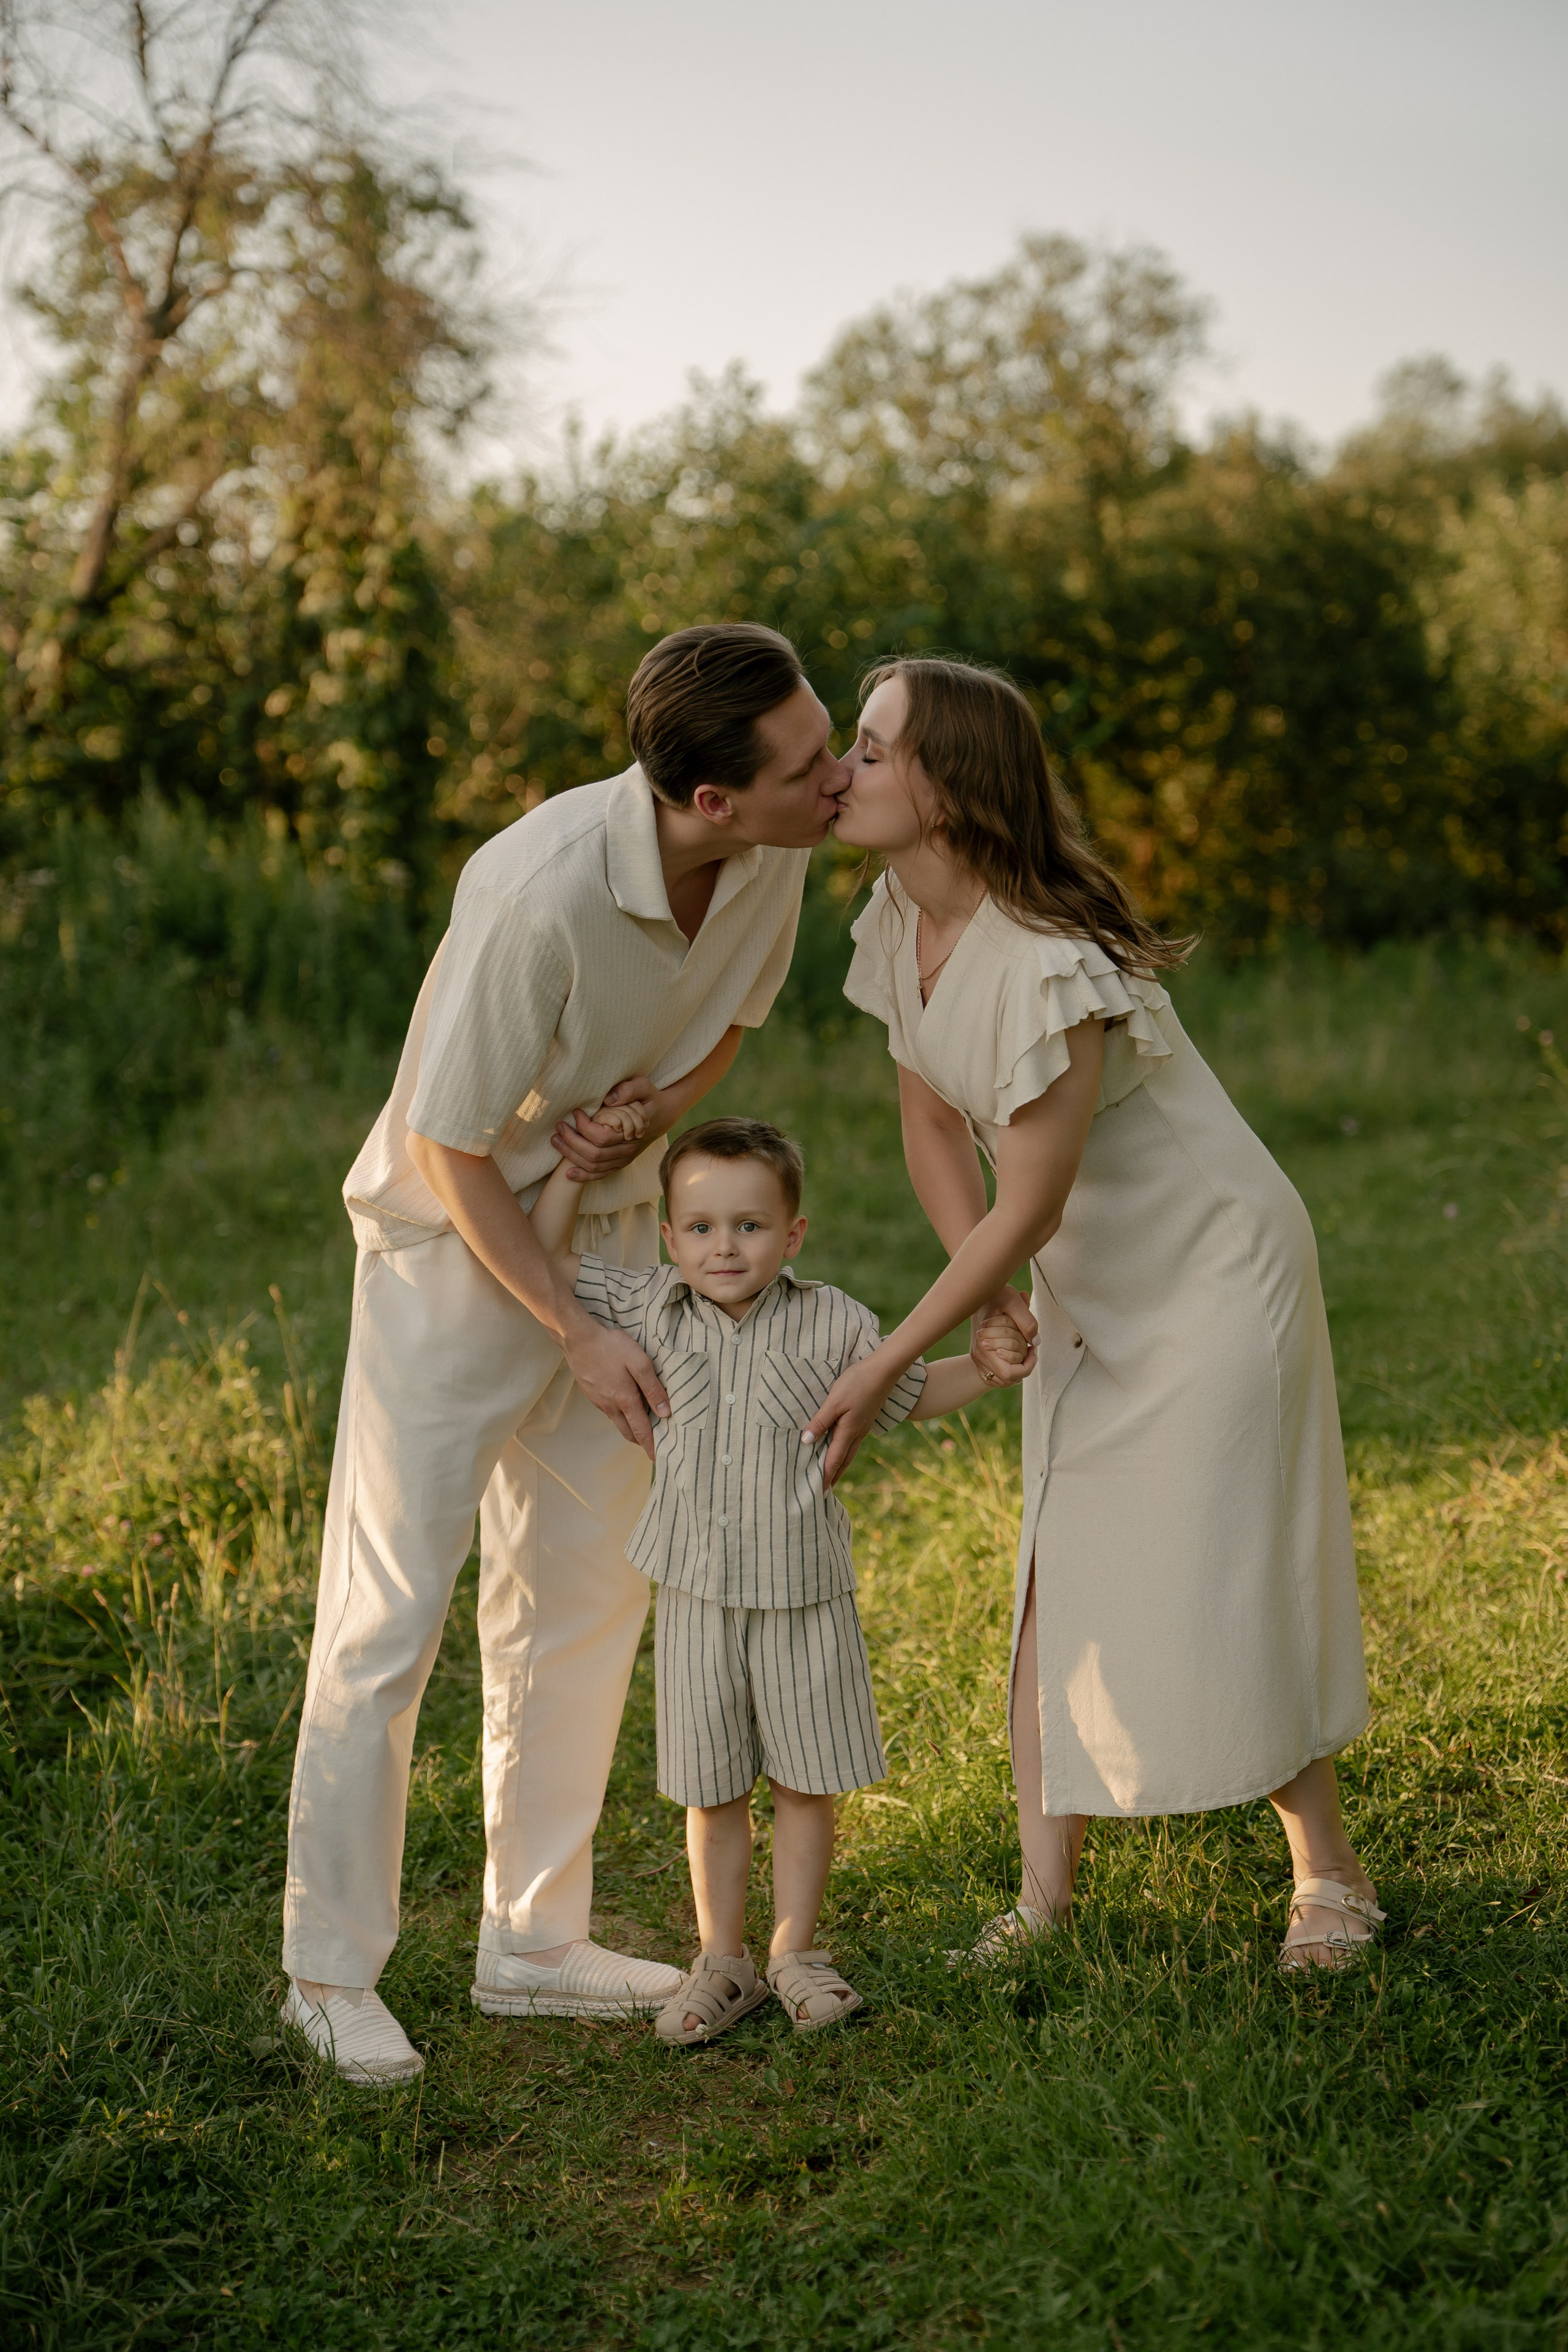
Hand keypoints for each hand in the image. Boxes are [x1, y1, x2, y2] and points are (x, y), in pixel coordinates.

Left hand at [550, 1074, 664, 1181]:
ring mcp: (624, 1159)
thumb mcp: (644, 1086)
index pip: (601, 1137)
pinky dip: (584, 1176)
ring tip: (556, 1141)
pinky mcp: (620, 1164)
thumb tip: (609, 1100)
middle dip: (571, 1142)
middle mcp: (628, 1150)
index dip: (584, 1126)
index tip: (576, 1112)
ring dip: (571, 1156)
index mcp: (632, 1133)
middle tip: (559, 1127)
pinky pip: (601, 1174)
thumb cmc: (649, 1098)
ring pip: (594, 1166)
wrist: (663, 1114)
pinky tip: (568, 1173)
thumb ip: (629, 1089)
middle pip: (594, 1154)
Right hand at [562, 1313, 669, 1457]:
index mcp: (625, 1400)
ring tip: (642, 1425)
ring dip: (630, 1427)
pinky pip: (608, 1411)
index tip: (657, 1458)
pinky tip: (625, 1405)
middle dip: (641, 1441)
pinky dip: (619, 1415)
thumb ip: (653, 1388)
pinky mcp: (590, 1393)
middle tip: (653, 1444)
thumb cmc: (611, 1347)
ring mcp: (598, 1401)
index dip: (650, 1445)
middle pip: (628, 1432)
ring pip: (617, 1422)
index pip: (641, 1430)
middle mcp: (610, 1406)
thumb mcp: (639, 1362)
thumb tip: (665, 1412)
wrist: (577, 1339)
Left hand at [800, 1350, 902, 1487]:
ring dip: (840, 1464)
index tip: (819, 1492)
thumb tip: (806, 1442)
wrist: (883, 1370)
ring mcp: (863, 1426)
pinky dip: (845, 1450)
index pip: (834, 1460)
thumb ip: (820, 1422)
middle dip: (834, 1475)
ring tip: (832, 1473)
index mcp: (848, 1432)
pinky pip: (853, 1441)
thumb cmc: (857, 1383)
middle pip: (844, 1460)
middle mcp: (857, 1433)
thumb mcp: (834, 1402)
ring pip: (850, 1451)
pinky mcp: (865, 1418)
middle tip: (825, 1490)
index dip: (826, 1476)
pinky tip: (842, 1446)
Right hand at [970, 1285, 1035, 1386]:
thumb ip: (1026, 1321)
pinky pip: (994, 1373)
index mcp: (985, 1344)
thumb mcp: (1013, 1301)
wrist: (978, 1291)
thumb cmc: (997, 1294)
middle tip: (1029, 1349)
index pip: (1010, 1373)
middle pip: (1006, 1378)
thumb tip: (1035, 1343)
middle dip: (1022, 1365)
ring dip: (1015, 1367)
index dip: (1027, 1365)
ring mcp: (977, 1356)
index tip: (1033, 1349)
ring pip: (1001, 1378)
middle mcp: (979, 1354)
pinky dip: (1007, 1367)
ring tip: (1022, 1351)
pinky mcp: (978, 1355)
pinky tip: (1014, 1354)